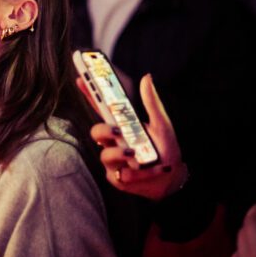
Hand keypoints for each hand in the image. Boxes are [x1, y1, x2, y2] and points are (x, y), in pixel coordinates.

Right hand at [84, 74, 186, 200]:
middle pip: (96, 132)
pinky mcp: (118, 178)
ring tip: (134, 154)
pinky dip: (139, 172)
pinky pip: (122, 174)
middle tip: (117, 131)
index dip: (89, 94)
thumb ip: (151, 103)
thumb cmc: (165, 149)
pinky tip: (150, 170)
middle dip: (104, 130)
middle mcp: (113, 142)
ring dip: (120, 154)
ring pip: (105, 155)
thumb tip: (146, 78)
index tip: (82, 79)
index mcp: (120, 125)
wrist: (173, 177)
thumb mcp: (161, 124)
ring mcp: (113, 160)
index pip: (100, 108)